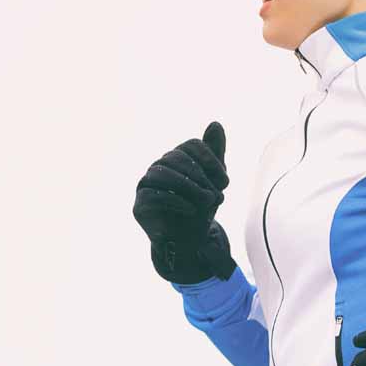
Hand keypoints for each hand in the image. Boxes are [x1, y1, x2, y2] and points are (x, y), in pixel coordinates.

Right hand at [133, 120, 235, 283]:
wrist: (191, 241)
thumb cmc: (201, 209)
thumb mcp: (213, 182)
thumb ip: (215, 154)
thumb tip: (215, 123)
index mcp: (177, 158)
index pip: (191, 145)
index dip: (210, 160)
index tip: (225, 182)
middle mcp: (158, 167)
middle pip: (176, 158)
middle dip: (201, 177)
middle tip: (217, 197)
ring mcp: (146, 185)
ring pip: (162, 173)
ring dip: (189, 187)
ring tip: (206, 202)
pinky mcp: (139, 205)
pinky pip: (153, 195)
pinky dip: (176, 201)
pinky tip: (191, 210)